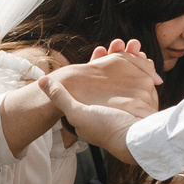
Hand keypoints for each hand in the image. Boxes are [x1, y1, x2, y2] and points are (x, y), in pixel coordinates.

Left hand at [39, 40, 157, 167]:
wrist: (136, 139)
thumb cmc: (104, 128)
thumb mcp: (76, 113)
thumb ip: (60, 97)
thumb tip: (40, 80)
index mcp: (91, 110)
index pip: (90, 82)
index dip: (95, 65)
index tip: (101, 49)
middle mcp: (109, 106)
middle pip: (111, 77)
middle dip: (116, 58)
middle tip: (119, 43)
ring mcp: (127, 105)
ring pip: (128, 76)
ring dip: (130, 59)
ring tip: (133, 45)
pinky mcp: (142, 104)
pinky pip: (141, 81)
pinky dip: (143, 68)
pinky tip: (142, 57)